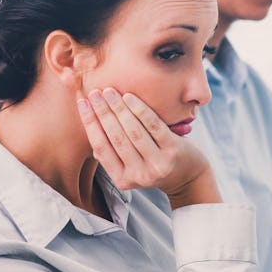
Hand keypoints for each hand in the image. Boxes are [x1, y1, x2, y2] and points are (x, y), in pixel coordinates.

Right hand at [77, 88, 220, 208]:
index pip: (101, 147)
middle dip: (102, 112)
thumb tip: (91, 122)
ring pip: (133, 131)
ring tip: (109, 92)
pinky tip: (129, 97)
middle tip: (94, 92)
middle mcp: (138, 175)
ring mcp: (157, 164)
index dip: (90, 123)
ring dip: (118, 109)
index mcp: (122, 179)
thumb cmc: (154, 164)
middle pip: (115, 137)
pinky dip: (140, 110)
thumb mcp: (131, 165)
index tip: (82, 103)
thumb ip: (113, 151)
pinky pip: (153, 126)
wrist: (189, 177)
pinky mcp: (173, 151)